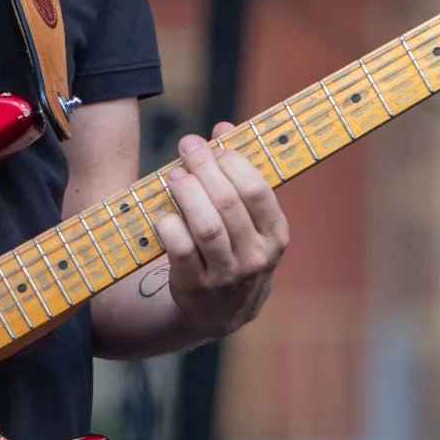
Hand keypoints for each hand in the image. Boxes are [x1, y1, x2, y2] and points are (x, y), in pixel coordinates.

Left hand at [153, 124, 289, 339]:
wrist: (220, 311)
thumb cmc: (235, 249)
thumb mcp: (249, 220)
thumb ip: (238, 174)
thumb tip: (223, 128)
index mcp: (275, 235)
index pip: (258, 191)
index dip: (233, 162)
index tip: (214, 144)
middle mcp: (256, 257)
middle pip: (228, 203)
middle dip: (204, 168)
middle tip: (187, 147)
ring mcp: (226, 276)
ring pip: (206, 226)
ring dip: (187, 193)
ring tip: (174, 174)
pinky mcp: (195, 287)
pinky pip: (180, 249)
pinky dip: (169, 225)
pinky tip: (164, 212)